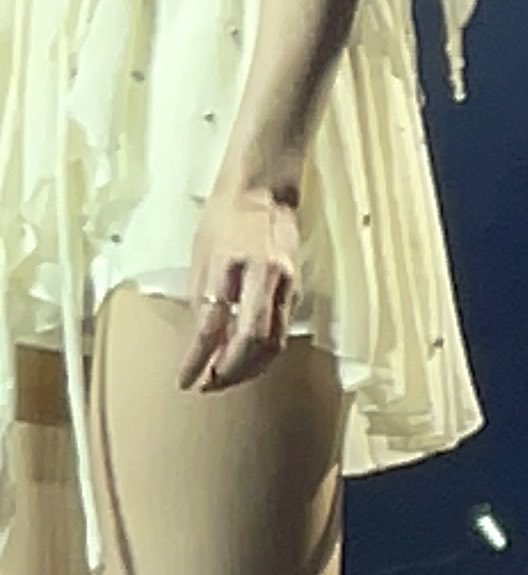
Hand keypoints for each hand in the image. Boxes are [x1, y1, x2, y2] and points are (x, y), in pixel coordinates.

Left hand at [180, 178, 300, 391]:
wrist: (264, 188)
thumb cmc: (225, 218)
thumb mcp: (201, 255)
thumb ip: (203, 299)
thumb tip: (201, 344)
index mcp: (229, 262)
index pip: (211, 323)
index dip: (196, 359)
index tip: (184, 381)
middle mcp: (262, 273)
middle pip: (250, 338)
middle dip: (228, 371)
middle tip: (207, 386)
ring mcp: (285, 281)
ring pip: (273, 341)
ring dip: (248, 369)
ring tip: (225, 379)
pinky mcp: (297, 287)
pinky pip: (282, 330)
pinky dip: (265, 353)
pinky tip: (248, 360)